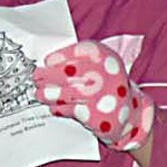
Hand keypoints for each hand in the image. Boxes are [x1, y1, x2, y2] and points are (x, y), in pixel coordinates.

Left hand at [35, 40, 155, 151]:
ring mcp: (103, 96)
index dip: (62, 56)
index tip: (47, 61)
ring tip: (39, 94)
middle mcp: (107, 75)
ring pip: (67, 93)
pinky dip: (59, 109)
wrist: (130, 115)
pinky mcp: (98, 115)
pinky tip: (54, 107)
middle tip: (36, 77)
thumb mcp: (100, 68)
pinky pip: (71, 110)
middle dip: (49, 75)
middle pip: (70, 72)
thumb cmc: (107, 87)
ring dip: (49, 94)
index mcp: (108, 59)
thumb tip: (48, 65)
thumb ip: (79, 63)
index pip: (83, 51)